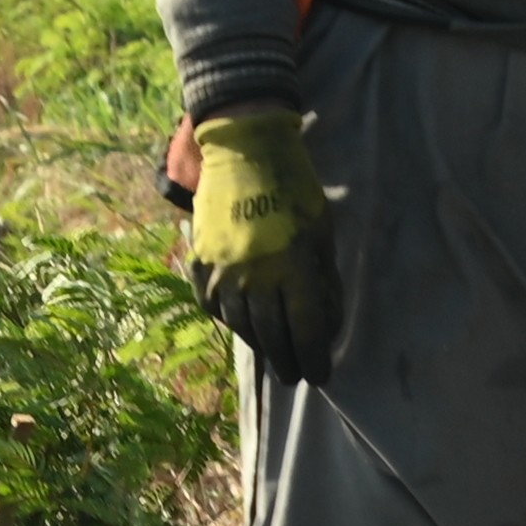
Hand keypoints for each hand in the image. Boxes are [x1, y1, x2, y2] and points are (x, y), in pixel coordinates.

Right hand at [180, 110, 341, 378]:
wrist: (243, 150)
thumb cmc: (294, 187)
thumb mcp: (321, 230)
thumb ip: (323, 277)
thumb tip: (325, 319)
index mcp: (292, 267)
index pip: (304, 328)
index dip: (313, 357)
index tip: (319, 376)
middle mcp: (254, 277)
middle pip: (271, 334)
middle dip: (286, 360)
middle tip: (294, 375)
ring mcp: (222, 271)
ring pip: (240, 324)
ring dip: (259, 344)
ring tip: (271, 354)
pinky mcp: (201, 261)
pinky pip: (213, 303)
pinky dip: (228, 318)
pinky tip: (240, 323)